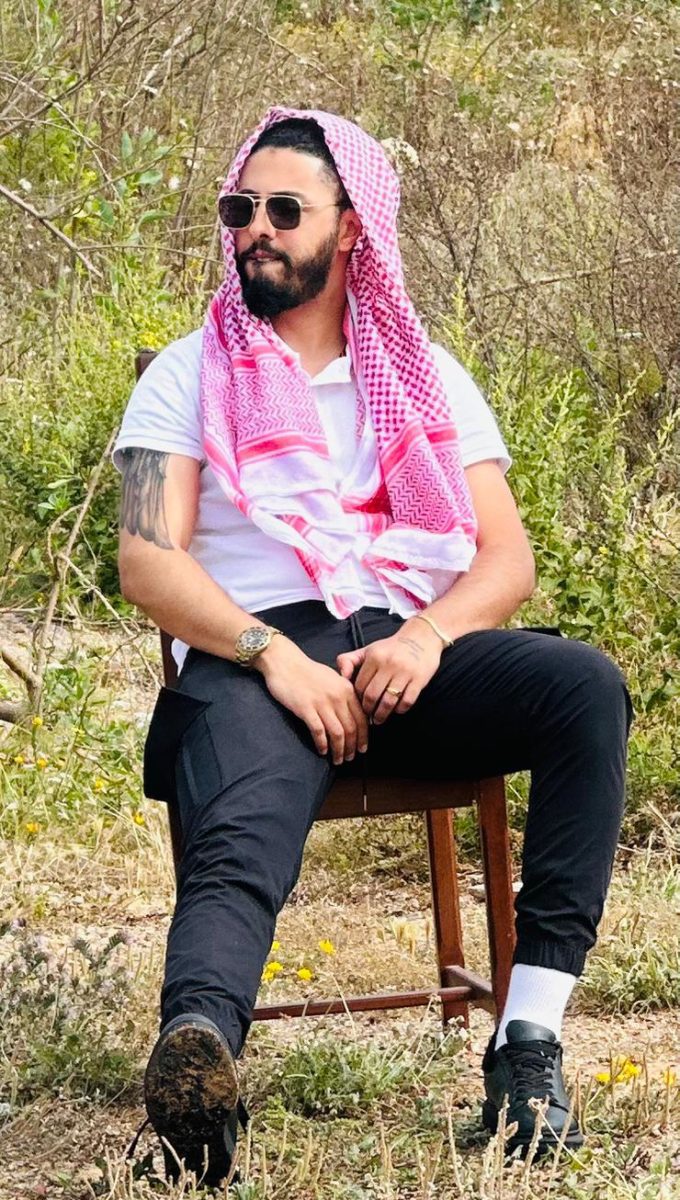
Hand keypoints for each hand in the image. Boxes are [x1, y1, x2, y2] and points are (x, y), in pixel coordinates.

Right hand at [254, 636, 369, 763]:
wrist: (285, 662)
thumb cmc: (307, 671)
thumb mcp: (333, 678)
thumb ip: (344, 694)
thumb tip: (353, 714)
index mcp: (346, 689)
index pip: (362, 718)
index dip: (364, 737)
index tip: (362, 748)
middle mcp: (337, 697)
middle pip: (351, 729)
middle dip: (352, 747)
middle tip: (349, 758)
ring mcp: (322, 703)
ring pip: (338, 733)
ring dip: (339, 750)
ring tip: (337, 759)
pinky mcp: (306, 708)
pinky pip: (319, 732)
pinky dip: (322, 744)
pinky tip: (322, 751)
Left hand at [336, 618, 443, 724]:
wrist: (422, 637)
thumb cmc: (391, 648)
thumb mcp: (368, 650)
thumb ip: (349, 660)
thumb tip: (341, 677)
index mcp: (374, 657)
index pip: (360, 685)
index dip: (357, 698)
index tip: (359, 705)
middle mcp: (389, 664)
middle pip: (372, 696)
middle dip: (368, 710)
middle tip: (367, 716)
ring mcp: (405, 672)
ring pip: (388, 702)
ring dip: (382, 715)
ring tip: (379, 719)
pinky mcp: (419, 679)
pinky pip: (407, 701)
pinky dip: (400, 709)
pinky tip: (397, 710)